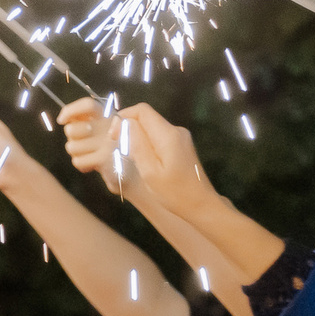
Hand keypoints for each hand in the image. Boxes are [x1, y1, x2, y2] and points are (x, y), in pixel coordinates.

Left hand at [56, 96, 135, 190]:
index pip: (87, 105)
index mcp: (109, 114)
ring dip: (77, 153)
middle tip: (83, 143)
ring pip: (71, 147)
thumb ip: (84, 120)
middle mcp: (111, 125)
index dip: (70, 110)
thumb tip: (63, 119)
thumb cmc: (109, 147)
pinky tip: (93, 164)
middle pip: (71, 129)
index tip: (62, 120)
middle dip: (71, 138)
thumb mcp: (100, 128)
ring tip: (91, 154)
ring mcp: (109, 141)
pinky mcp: (106, 158)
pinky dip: (82, 165)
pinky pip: (78, 161)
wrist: (130, 171)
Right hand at [115, 103, 219, 218]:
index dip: (123, 118)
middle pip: (146, 117)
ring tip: (128, 157)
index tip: (113, 136)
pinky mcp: (180, 144)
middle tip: (117, 149)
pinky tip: (142, 160)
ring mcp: (180, 137)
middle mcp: (175, 130)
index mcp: (168, 135)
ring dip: (135, 136)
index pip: (142, 111)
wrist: (201, 204)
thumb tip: (125, 123)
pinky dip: (145, 142)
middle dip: (127, 128)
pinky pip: (157, 135)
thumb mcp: (150, 172)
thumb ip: (137, 145)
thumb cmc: (174, 193)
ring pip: (151, 126)